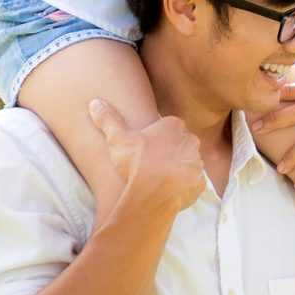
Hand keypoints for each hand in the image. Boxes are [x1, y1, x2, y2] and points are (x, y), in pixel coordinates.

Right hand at [89, 99, 202, 213]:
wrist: (154, 191)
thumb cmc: (136, 161)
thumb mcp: (117, 138)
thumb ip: (108, 120)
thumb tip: (94, 103)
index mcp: (174, 126)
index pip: (169, 126)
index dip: (157, 137)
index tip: (146, 146)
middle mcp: (190, 141)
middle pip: (181, 143)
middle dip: (170, 151)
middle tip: (152, 163)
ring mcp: (197, 162)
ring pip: (188, 162)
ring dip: (178, 168)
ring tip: (160, 178)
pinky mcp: (199, 182)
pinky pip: (193, 182)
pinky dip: (184, 186)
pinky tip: (170, 190)